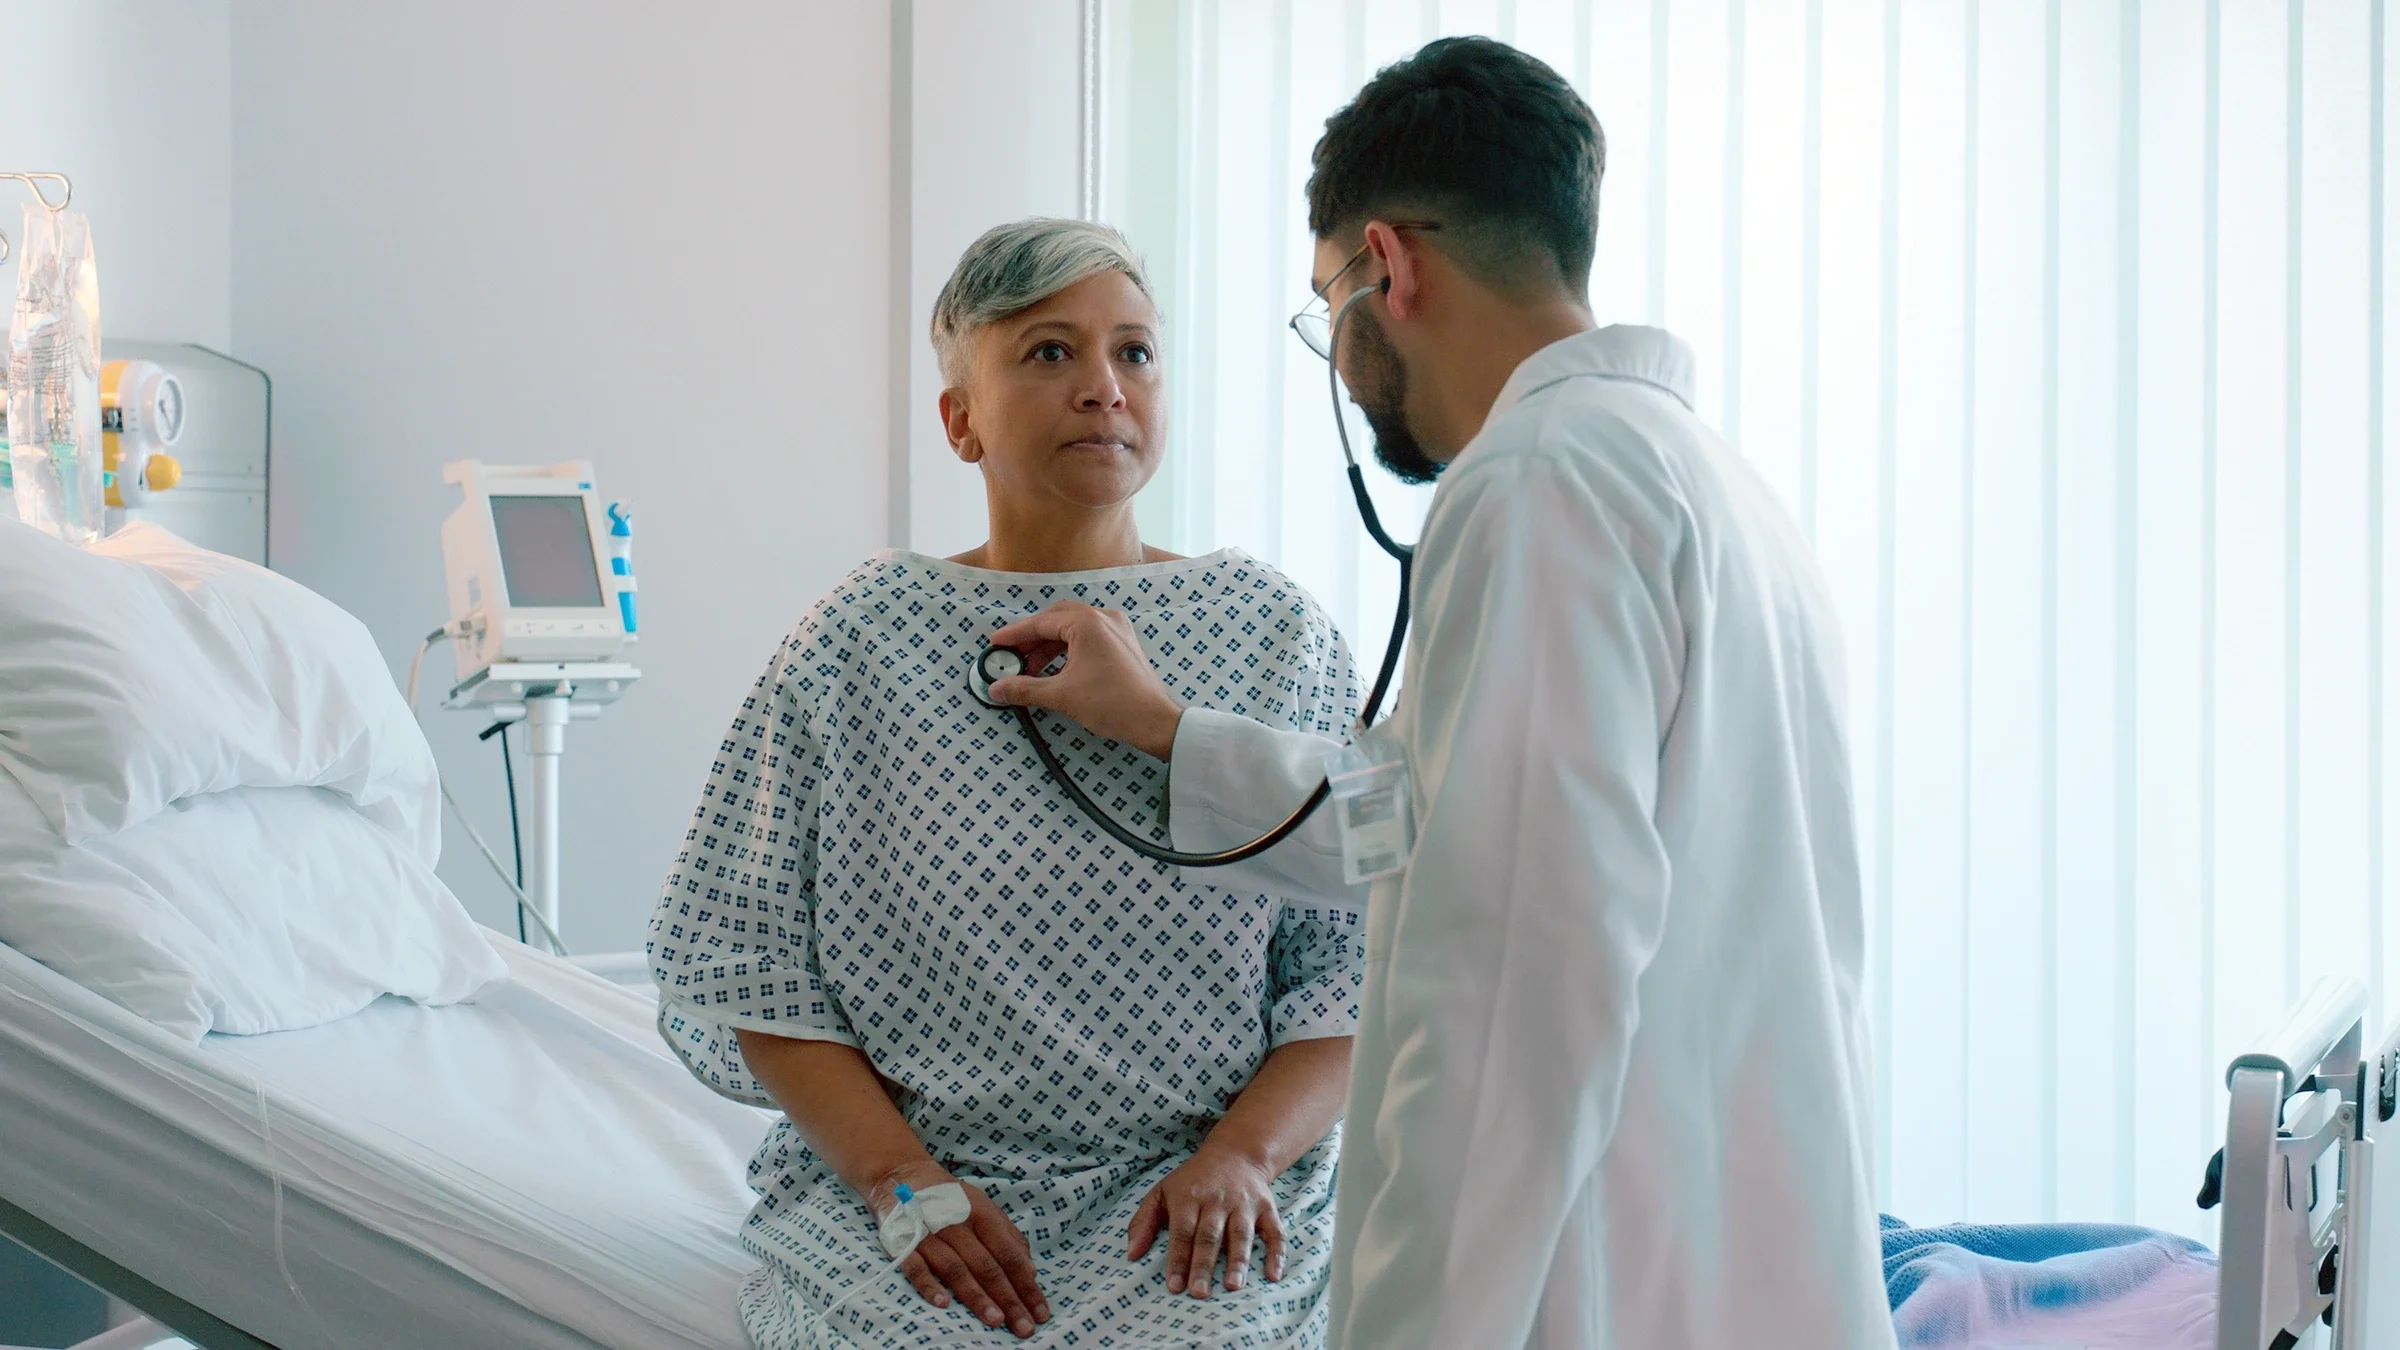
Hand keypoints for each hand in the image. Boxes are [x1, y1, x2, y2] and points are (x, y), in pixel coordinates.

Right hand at [873, 1162, 1049, 1338]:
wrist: (903, 1175)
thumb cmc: (951, 1198)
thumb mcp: (985, 1207)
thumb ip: (1009, 1237)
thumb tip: (1031, 1270)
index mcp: (983, 1215)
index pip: (1010, 1255)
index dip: (1027, 1285)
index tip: (1040, 1312)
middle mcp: (959, 1223)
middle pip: (987, 1266)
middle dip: (1008, 1299)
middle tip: (1023, 1327)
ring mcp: (930, 1233)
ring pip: (957, 1269)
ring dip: (977, 1296)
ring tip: (995, 1321)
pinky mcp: (903, 1242)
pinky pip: (916, 1266)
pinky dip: (929, 1285)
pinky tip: (943, 1304)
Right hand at [986, 602, 1185, 760]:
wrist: (1154, 720)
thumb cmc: (1111, 703)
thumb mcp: (1061, 695)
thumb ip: (1024, 688)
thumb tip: (995, 689)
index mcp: (1087, 623)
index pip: (1041, 623)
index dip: (1014, 634)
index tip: (994, 644)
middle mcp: (1103, 617)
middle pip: (1056, 619)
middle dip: (1031, 638)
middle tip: (1010, 656)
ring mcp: (1116, 628)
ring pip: (1072, 628)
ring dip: (1049, 646)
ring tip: (1029, 668)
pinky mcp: (1123, 642)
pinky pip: (1088, 636)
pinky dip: (1067, 649)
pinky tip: (1055, 668)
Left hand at [1127, 1144, 1285, 1298]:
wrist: (1235, 1152)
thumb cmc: (1193, 1180)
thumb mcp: (1162, 1192)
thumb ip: (1143, 1222)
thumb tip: (1131, 1255)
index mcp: (1189, 1197)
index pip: (1182, 1231)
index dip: (1178, 1259)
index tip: (1174, 1286)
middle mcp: (1217, 1200)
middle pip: (1210, 1236)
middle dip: (1204, 1265)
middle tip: (1199, 1293)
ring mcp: (1244, 1204)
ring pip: (1241, 1234)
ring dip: (1238, 1261)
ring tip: (1233, 1286)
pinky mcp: (1266, 1208)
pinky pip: (1274, 1231)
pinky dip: (1276, 1253)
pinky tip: (1273, 1275)